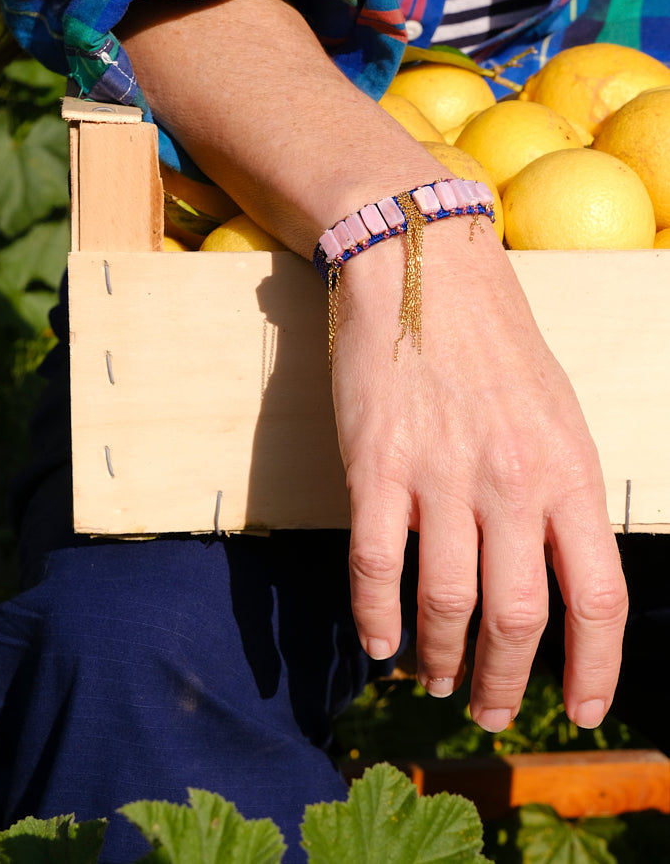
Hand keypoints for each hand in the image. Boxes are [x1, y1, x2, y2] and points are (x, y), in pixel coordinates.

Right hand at [332, 219, 627, 730]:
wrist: (423, 264)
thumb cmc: (495, 341)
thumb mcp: (558, 413)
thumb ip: (562, 492)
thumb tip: (553, 572)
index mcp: (569, 468)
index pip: (598, 595)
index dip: (596, 668)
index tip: (583, 708)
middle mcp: (511, 479)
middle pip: (519, 616)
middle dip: (506, 680)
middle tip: (490, 709)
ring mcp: (441, 472)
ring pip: (447, 602)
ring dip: (442, 658)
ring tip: (436, 679)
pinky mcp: (375, 462)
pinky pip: (378, 564)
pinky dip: (375, 616)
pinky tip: (377, 641)